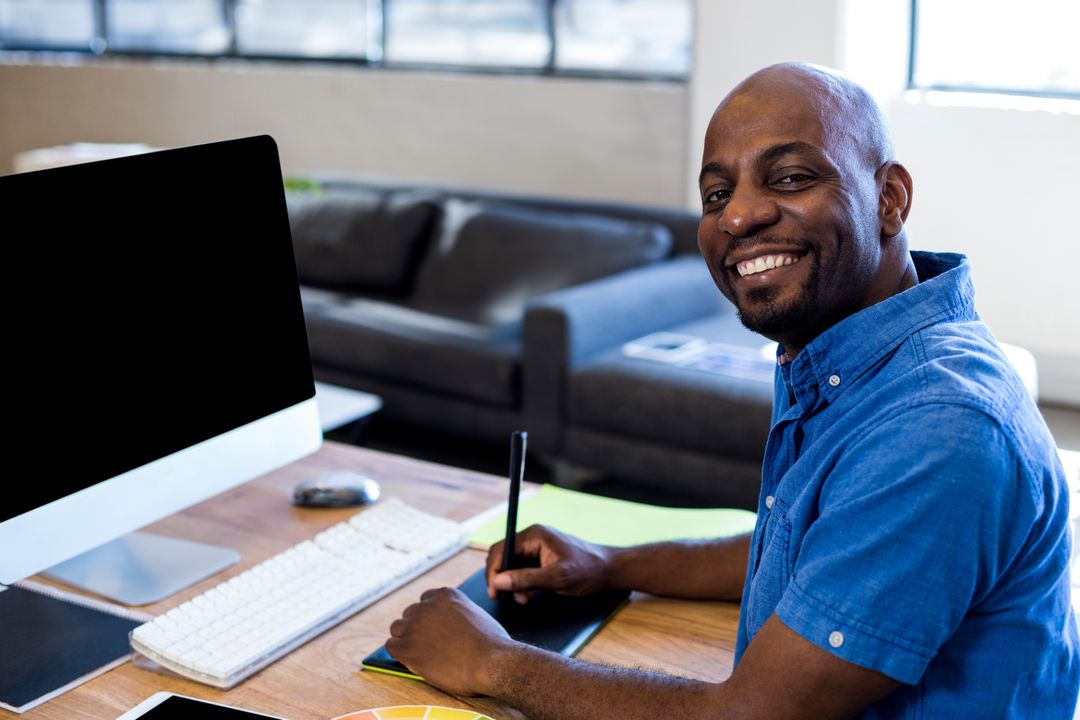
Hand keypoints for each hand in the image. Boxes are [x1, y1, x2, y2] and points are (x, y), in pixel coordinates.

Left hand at [386, 587, 515, 696]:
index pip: (425, 600)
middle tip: (428, 644)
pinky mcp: (408, 648)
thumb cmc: (491, 644)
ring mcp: (415, 626)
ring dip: (405, 639)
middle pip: (410, 614)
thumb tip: (451, 621)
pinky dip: (399, 653)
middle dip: (417, 627)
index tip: (434, 629)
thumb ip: (458, 612)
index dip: (429, 617)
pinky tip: (412, 660)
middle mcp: (427, 606)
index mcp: (444, 595)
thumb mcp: (476, 614)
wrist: (491, 663)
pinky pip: (392, 646)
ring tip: (419, 652)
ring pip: (397, 628)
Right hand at [485, 524, 614, 602]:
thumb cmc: (588, 570)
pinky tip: (529, 596)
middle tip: (506, 599)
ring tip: (523, 599)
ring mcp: (537, 548)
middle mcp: (532, 539)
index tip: (494, 591)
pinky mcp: (542, 559)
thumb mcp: (557, 578)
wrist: (609, 570)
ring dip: (513, 584)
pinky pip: (523, 570)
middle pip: (504, 557)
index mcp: (534, 536)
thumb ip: (526, 579)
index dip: (494, 570)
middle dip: (503, 579)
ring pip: (512, 566)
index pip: (501, 549)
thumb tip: (498, 581)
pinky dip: (522, 584)